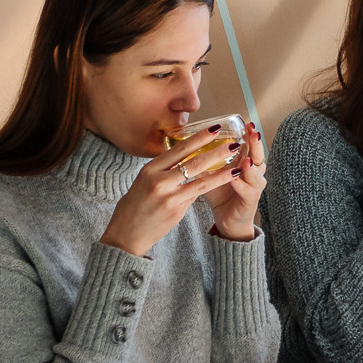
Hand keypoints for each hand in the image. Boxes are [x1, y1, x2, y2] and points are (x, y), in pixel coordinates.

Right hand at [100, 128, 245, 257]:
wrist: (126, 233)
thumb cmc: (135, 205)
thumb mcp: (144, 181)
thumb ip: (163, 171)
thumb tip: (186, 160)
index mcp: (149, 169)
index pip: (178, 149)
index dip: (198, 138)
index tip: (214, 129)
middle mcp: (158, 180)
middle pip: (192, 162)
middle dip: (216, 152)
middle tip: (233, 143)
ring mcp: (168, 197)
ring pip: (200, 180)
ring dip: (221, 172)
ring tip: (236, 165)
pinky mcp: (176, 211)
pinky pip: (196, 195)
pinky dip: (211, 186)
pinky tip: (224, 181)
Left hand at [209, 123, 266, 240]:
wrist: (227, 220)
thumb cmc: (219, 194)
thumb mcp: (210, 173)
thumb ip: (203, 160)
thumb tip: (182, 144)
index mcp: (244, 163)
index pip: (250, 145)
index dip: (249, 134)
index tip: (245, 122)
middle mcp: (253, 173)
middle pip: (258, 155)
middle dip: (256, 143)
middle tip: (252, 132)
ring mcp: (254, 187)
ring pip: (257, 173)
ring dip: (251, 165)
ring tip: (245, 157)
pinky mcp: (250, 201)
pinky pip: (248, 191)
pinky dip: (241, 184)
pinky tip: (234, 178)